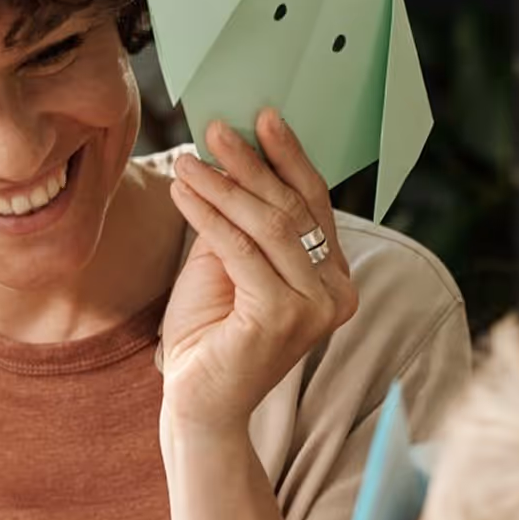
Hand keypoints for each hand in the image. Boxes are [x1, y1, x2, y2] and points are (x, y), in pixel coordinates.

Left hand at [160, 112, 358, 433]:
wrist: (198, 403)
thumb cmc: (211, 334)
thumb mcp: (229, 264)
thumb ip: (240, 220)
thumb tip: (230, 156)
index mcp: (333, 278)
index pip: (314, 204)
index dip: (289, 158)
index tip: (264, 116)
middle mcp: (335, 292)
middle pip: (293, 208)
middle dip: (252, 162)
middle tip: (217, 128)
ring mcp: (314, 307)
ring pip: (268, 224)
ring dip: (223, 184)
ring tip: (188, 158)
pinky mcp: (283, 317)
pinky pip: (241, 249)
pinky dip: (208, 215)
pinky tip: (182, 192)